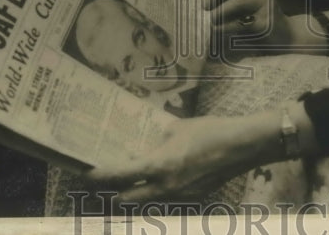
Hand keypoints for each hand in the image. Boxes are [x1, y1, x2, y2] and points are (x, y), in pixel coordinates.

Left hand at [87, 115, 261, 201]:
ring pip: (146, 201)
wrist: (242, 147)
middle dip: (113, 193)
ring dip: (135, 193)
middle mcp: (165, 187)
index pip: (119, 177)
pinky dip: (157, 190)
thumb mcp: (177, 128)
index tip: (86, 174)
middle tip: (104, 181)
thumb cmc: (209, 131)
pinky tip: (162, 177)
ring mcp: (179, 196)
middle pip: (126, 199)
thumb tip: (147, 144)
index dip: (100, 177)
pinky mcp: (193, 197)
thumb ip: (158, 140)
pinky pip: (166, 197)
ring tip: (131, 180)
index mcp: (159, 166)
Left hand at [204, 0, 291, 50]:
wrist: (286, 38)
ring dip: (219, 12)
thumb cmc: (258, 19)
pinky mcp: (266, 23)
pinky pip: (241, 23)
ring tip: (212, 20)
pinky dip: (226, 27)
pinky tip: (219, 30)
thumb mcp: (247, 1)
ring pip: (238, 1)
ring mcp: (266, 5)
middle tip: (205, 5)